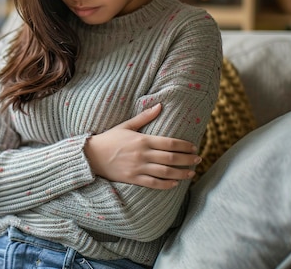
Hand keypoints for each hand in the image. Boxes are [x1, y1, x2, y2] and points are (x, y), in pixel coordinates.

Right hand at [84, 104, 200, 188]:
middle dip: (187, 159)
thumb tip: (160, 106)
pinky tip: (175, 184)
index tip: (193, 147)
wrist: (92, 155)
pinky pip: (153, 183)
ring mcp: (138, 168)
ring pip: (165, 172)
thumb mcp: (126, 125)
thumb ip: (144, 117)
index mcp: (142, 139)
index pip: (170, 143)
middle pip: (171, 158)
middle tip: (198, 159)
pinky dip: (166, 184)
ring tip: (191, 173)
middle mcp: (142, 154)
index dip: (184, 146)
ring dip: (181, 173)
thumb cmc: (109, 139)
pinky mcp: (133, 179)